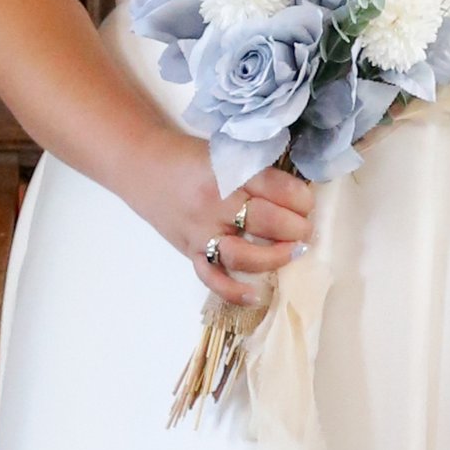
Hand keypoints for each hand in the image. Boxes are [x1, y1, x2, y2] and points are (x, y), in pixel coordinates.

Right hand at [142, 139, 317, 305]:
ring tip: (294, 252)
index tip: (307, 203)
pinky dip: (235, 292)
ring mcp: (201, 232)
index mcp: (228, 172)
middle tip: (305, 229)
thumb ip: (256, 173)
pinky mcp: (189, 251)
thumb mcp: (225, 154)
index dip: (301, 199)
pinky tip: (257, 295)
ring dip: (276, 257)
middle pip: (266, 222)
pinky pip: (212, 278)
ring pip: (244, 255)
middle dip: (296, 228)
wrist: (142, 166)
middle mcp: (215, 204)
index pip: (276, 188)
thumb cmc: (188, 158)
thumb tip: (297, 198)